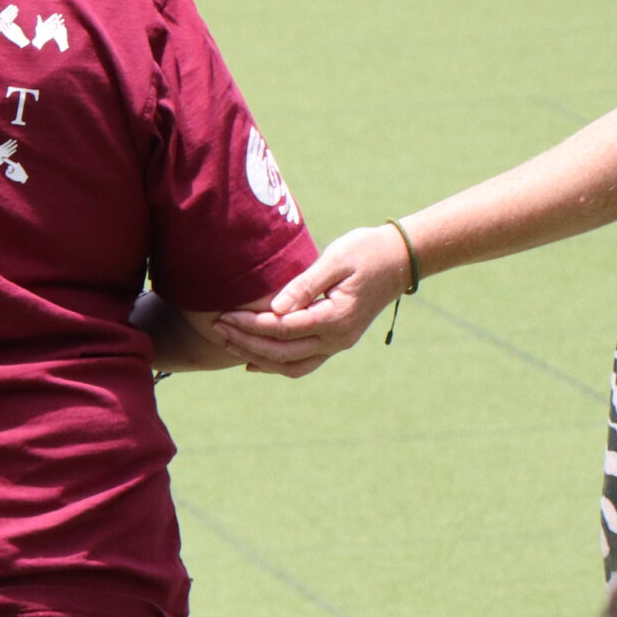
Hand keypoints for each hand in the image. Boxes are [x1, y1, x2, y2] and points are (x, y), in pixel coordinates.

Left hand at [211, 224, 414, 377]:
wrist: (401, 259)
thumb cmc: (366, 250)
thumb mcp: (335, 259)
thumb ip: (304, 285)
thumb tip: (274, 308)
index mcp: (336, 317)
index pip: (282, 328)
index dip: (250, 324)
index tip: (223, 314)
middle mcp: (337, 338)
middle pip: (282, 352)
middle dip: (245, 342)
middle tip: (215, 327)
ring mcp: (338, 343)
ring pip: (291, 366)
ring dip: (257, 358)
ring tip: (227, 343)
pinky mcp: (337, 341)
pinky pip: (303, 362)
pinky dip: (276, 364)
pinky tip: (253, 361)